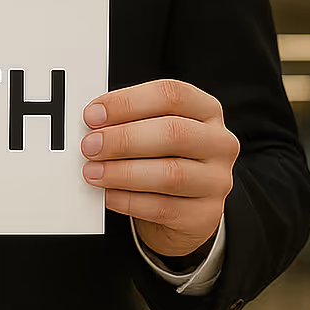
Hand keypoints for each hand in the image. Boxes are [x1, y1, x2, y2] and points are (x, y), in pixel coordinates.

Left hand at [81, 79, 238, 258]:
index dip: (128, 102)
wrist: (182, 208)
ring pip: (170, 174)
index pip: (171, 95)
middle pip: (173, 133)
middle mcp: (219, 143)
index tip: (93, 115)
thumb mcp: (152, 131)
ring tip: (92, 172)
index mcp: (206, 111)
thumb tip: (91, 123)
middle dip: (124, 139)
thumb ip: (129, 121)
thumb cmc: (161, 159)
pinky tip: (108, 195)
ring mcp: (217, 180)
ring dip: (123, 173)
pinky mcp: (205, 214)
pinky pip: (163, 208)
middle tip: (89, 146)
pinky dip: (129, 201)